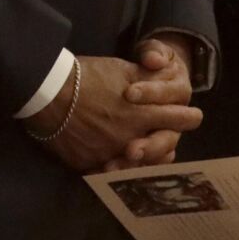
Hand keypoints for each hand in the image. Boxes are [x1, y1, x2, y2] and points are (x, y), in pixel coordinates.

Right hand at [24, 54, 202, 173]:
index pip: (178, 119)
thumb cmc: (86, 76)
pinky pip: (108, 171)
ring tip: (144, 152)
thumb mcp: (120, 69)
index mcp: (141, 113)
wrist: (46, 92)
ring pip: (138, 164)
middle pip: (163, 148)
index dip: (188, 116)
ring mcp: (109, 154)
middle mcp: (130, 138)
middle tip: (172, 141)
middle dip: (169, 142)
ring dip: (145, 158)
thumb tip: (165, 76)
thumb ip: (147, 78)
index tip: (192, 116)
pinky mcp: (89, 163)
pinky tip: (116, 162)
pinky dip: (115, 165)